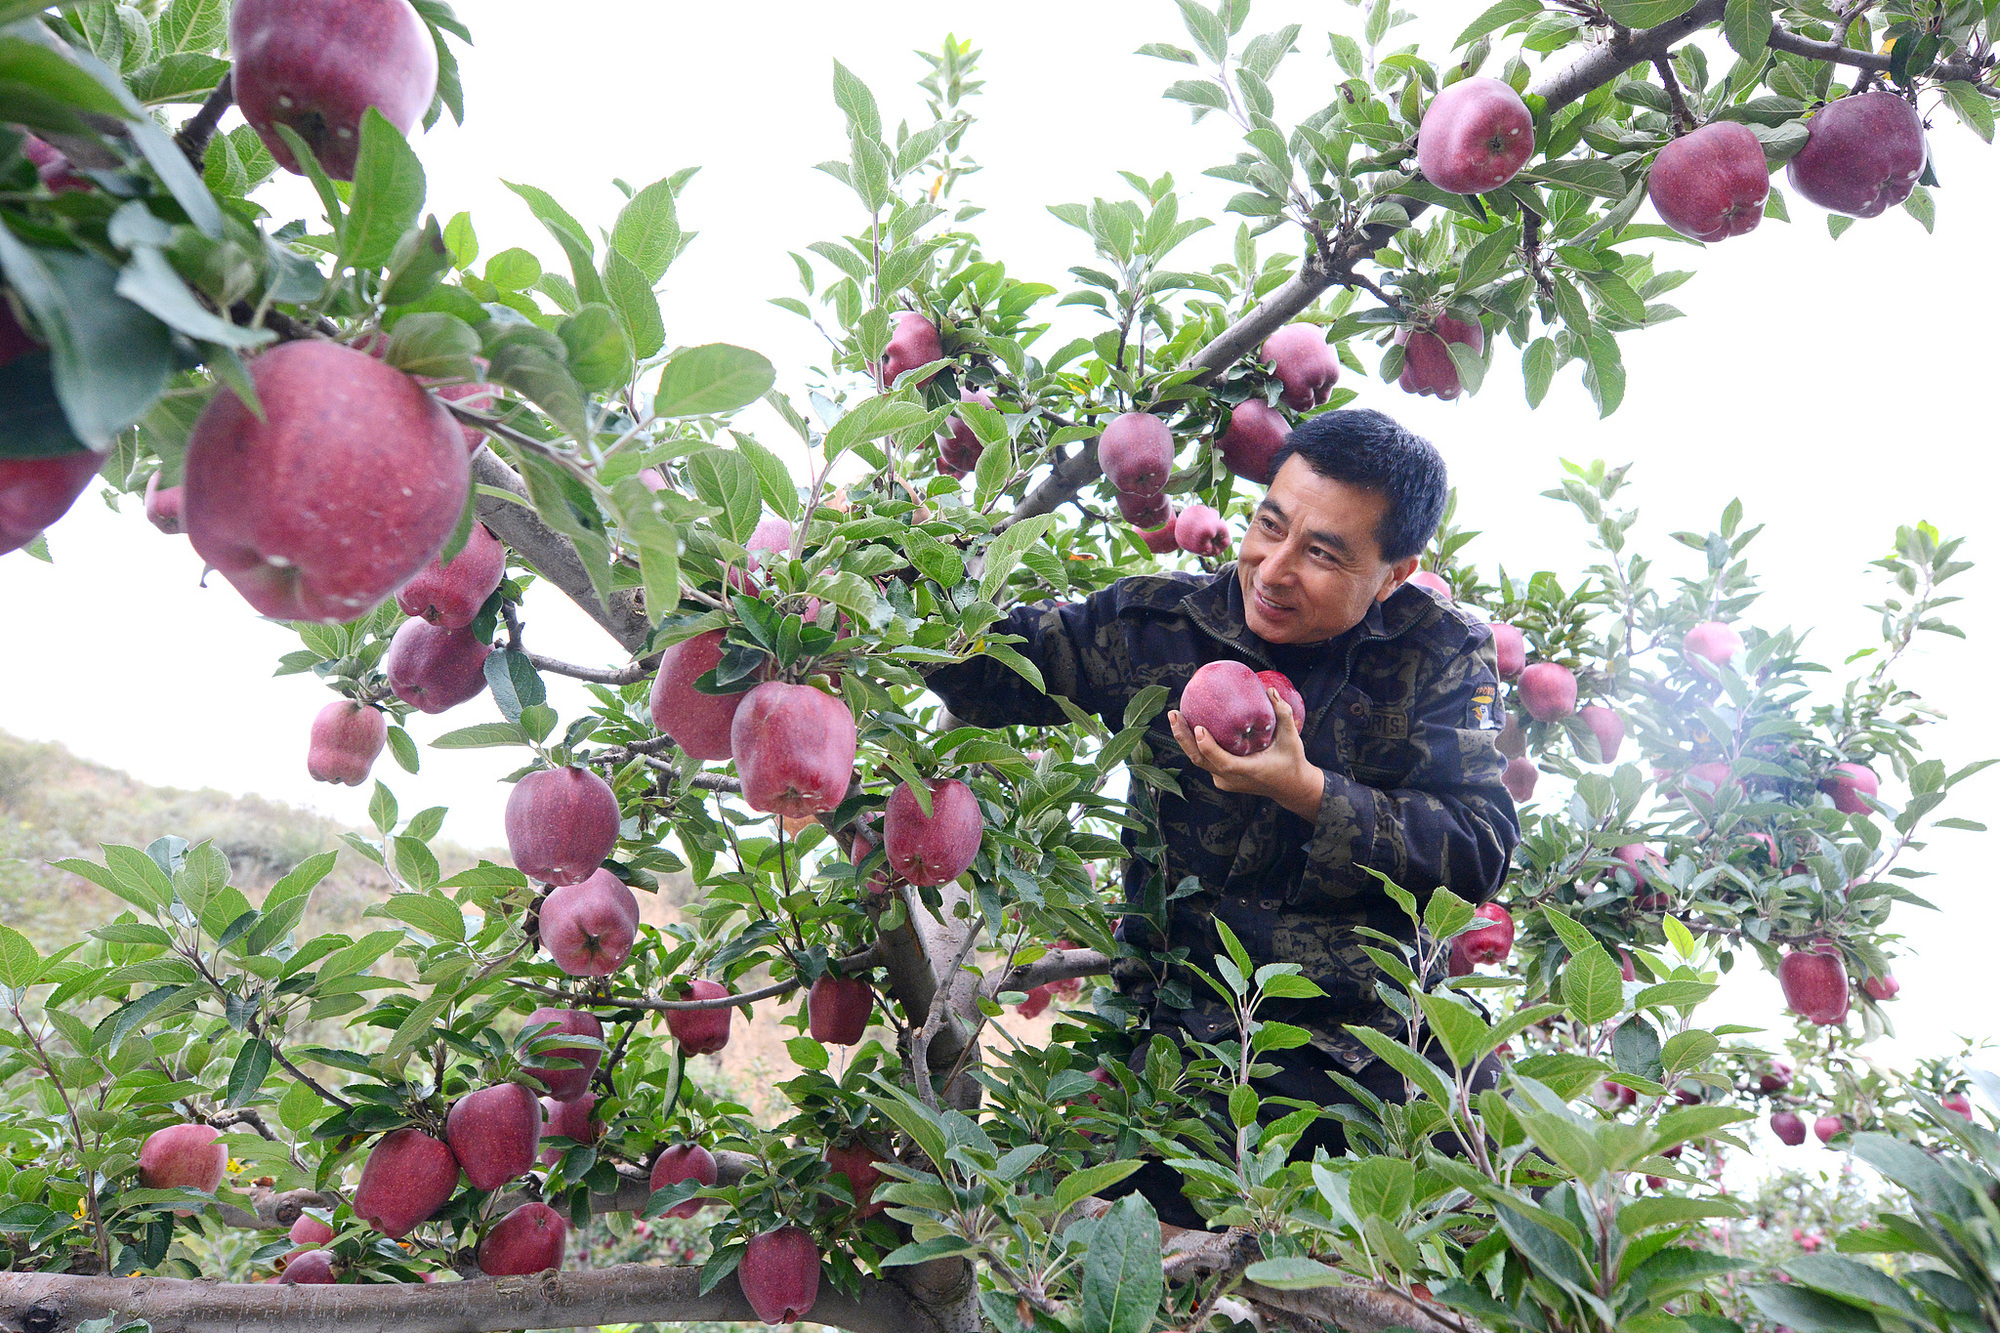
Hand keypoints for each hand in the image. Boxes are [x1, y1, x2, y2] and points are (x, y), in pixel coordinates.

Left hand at [1168, 689, 1324, 820]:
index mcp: (1249, 771)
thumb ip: (1283, 714)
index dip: (1208, 747)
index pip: (1223, 762)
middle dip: (1183, 738)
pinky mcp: (1221, 778)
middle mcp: (1231, 778)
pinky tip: (1189, 725)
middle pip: (1200, 759)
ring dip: (1185, 739)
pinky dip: (1195, 744)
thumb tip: (1270, 690)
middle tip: (1175, 714)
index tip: (1199, 728)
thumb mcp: (1291, 738)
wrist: (1290, 787)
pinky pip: (1204, 760)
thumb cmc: (1291, 761)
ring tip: (1176, 716)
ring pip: (1199, 760)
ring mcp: (1224, 780)